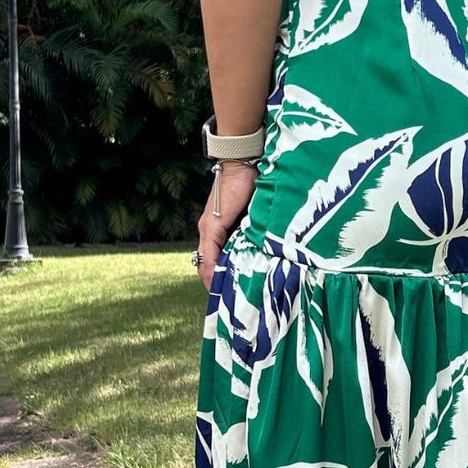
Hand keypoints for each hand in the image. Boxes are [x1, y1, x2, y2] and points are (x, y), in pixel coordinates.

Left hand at [196, 161, 256, 292]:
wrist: (239, 164)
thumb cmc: (248, 184)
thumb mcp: (250, 215)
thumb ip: (251, 230)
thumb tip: (262, 248)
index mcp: (215, 228)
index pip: (211, 259)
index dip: (217, 277)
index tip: (228, 294)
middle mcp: (207, 230)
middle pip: (205, 265)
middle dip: (214, 284)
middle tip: (226, 303)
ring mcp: (208, 228)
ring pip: (205, 262)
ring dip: (213, 281)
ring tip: (224, 298)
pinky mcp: (213, 225)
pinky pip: (210, 254)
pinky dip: (214, 269)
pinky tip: (220, 282)